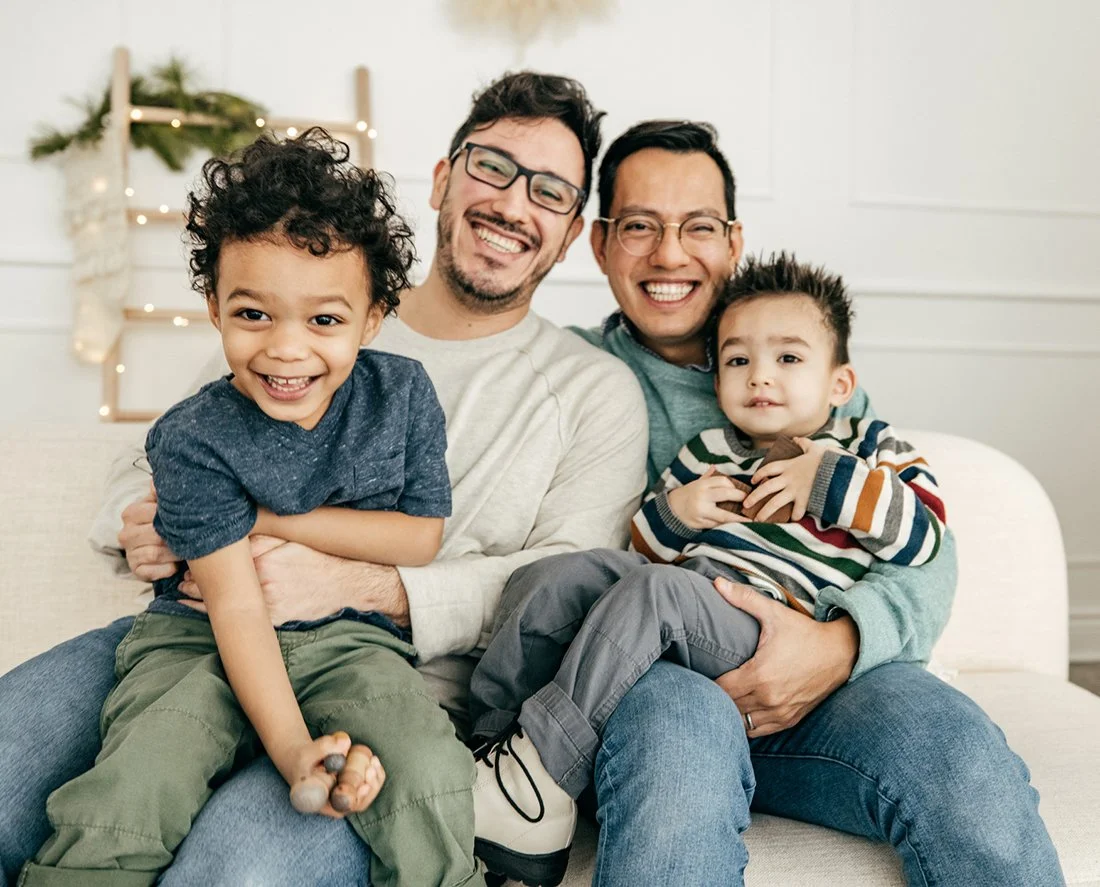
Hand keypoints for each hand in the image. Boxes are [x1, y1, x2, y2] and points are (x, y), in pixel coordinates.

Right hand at [118, 482, 180, 581]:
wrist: (161, 548)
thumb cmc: (165, 522)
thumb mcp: (163, 505)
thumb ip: (162, 493)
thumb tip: (156, 480)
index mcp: (131, 513)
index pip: (153, 513)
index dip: (174, 517)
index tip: (189, 518)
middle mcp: (126, 533)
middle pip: (155, 534)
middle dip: (176, 537)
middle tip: (193, 537)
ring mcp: (129, 553)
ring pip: (155, 552)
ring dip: (175, 553)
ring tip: (186, 550)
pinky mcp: (136, 570)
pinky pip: (153, 571)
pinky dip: (168, 569)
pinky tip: (175, 565)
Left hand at [179, 536, 408, 626]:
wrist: (349, 583)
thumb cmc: (318, 557)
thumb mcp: (290, 537)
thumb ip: (259, 534)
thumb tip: (229, 525)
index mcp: (262, 559)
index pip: (216, 557)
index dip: (195, 554)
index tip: (182, 550)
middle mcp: (261, 582)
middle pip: (213, 581)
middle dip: (192, 577)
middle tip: (179, 571)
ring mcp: (266, 604)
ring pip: (219, 603)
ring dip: (196, 597)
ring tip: (183, 590)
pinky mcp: (273, 619)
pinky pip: (235, 620)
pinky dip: (214, 614)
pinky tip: (198, 609)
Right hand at [283, 732, 384, 818]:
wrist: (304, 759)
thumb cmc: (304, 759)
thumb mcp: (307, 752)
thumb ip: (324, 747)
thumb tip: (345, 744)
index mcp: (322, 802)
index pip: (341, 806)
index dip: (355, 799)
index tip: (364, 786)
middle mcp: (336, 803)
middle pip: (359, 803)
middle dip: (370, 786)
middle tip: (371, 767)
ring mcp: (346, 796)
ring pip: (367, 794)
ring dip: (375, 778)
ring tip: (373, 760)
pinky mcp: (354, 787)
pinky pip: (370, 784)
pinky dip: (376, 773)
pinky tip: (374, 761)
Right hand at [666, 467, 748, 529]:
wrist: (671, 509)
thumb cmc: (688, 495)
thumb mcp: (696, 483)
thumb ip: (707, 477)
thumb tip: (715, 467)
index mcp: (702, 485)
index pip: (723, 482)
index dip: (734, 487)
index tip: (741, 492)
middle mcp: (701, 497)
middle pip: (726, 495)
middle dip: (740, 498)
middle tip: (749, 503)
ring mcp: (701, 511)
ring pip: (724, 515)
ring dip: (738, 519)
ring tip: (750, 522)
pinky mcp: (700, 523)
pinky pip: (718, 525)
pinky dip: (728, 526)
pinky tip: (737, 527)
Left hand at [711, 576, 857, 735]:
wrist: (841, 653)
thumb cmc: (804, 633)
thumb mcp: (774, 613)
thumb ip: (743, 598)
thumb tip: (717, 582)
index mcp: (760, 675)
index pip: (720, 689)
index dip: (707, 682)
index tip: (702, 672)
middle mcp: (769, 699)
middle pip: (728, 707)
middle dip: (715, 697)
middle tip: (706, 685)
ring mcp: (780, 713)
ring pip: (741, 723)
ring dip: (730, 712)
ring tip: (722, 698)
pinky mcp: (790, 720)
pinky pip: (758, 731)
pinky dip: (746, 723)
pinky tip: (740, 710)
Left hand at [743, 437, 826, 521]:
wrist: (840, 471)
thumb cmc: (828, 458)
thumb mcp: (815, 448)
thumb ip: (805, 444)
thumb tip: (797, 439)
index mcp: (789, 465)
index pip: (768, 469)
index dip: (759, 474)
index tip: (753, 481)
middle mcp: (789, 478)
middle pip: (766, 488)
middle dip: (754, 497)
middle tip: (746, 505)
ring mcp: (796, 490)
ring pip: (775, 502)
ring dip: (765, 512)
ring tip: (757, 520)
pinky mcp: (806, 500)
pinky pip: (797, 511)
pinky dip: (794, 517)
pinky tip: (789, 522)